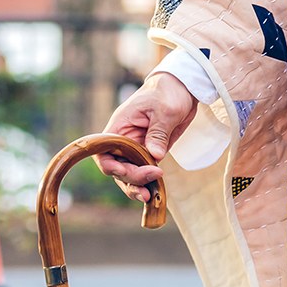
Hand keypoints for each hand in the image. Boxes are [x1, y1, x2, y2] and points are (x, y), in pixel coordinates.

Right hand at [94, 75, 197, 202]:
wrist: (182, 89)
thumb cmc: (167, 93)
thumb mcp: (164, 110)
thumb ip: (158, 132)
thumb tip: (154, 155)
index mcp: (118, 128)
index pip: (104, 152)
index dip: (113, 167)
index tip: (130, 171)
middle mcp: (123, 141)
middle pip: (117, 168)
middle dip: (130, 180)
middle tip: (147, 188)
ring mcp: (136, 149)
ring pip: (129, 174)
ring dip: (137, 187)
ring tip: (148, 197)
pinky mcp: (150, 153)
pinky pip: (145, 172)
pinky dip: (149, 183)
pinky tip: (156, 192)